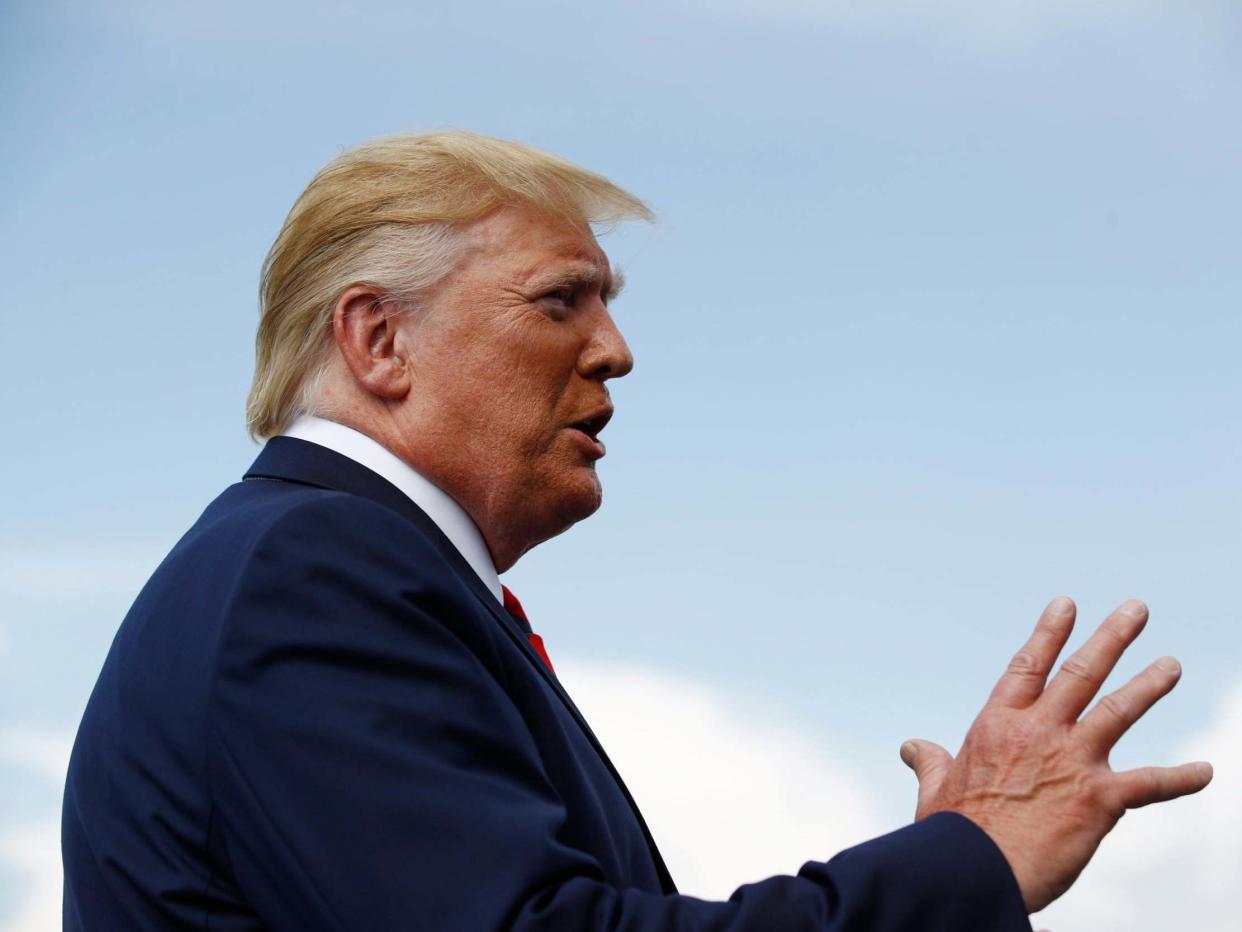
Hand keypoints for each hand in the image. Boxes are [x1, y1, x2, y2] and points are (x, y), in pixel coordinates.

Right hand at [899, 597, 1212, 912]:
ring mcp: (1071, 760)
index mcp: (997, 724)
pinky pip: (1149, 783)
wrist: (974, 870)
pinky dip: (1180, 778)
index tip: (1067, 604)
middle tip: (1137, 609)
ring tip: (1171, 664)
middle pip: (1080, 672)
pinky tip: (1206, 772)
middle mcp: (1038, 731)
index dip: (1049, 632)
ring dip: (1149, 685)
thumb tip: (912, 746)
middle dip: (1112, 638)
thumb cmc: (951, 834)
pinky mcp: (1099, 798)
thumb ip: (930, 762)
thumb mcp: (935, 789)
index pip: (1028, 666)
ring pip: (1118, 710)